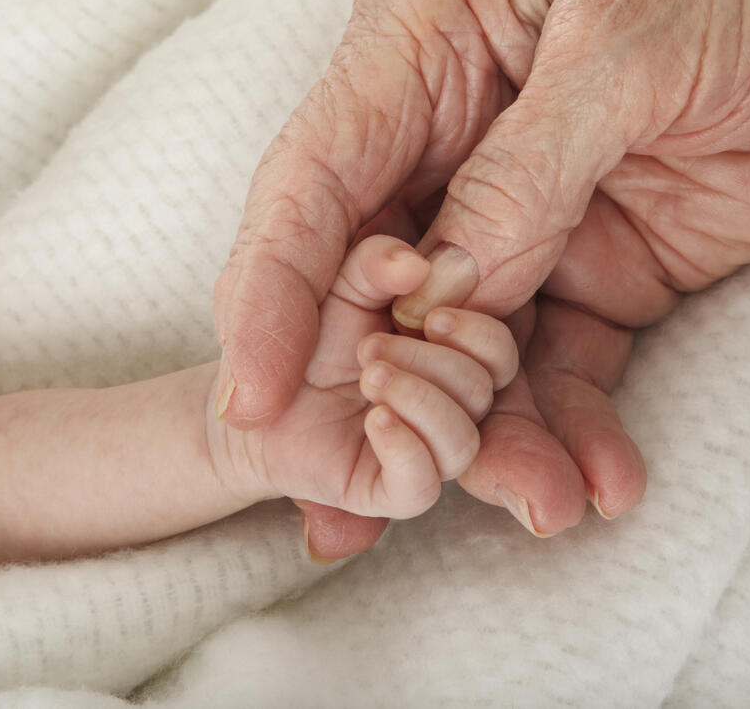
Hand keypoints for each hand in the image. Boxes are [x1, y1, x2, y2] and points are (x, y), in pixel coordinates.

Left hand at [208, 234, 517, 522]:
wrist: (252, 388)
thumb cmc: (307, 331)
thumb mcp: (342, 279)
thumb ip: (377, 262)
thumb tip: (416, 267)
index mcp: (449, 353)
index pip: (497, 353)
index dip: (478, 334)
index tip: (432, 314)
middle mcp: (446, 404)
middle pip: (483, 392)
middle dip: (433, 363)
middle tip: (371, 346)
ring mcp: (418, 448)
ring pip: (462, 444)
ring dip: (420, 401)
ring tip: (371, 375)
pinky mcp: (382, 487)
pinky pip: (420, 487)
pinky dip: (405, 450)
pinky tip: (376, 418)